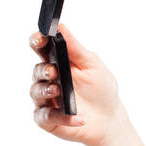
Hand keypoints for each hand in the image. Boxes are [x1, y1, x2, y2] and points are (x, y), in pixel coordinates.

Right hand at [29, 22, 128, 145]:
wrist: (109, 119)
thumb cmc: (101, 89)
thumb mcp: (92, 65)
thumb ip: (75, 48)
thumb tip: (61, 26)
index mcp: (57, 62)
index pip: (41, 48)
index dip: (37, 41)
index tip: (40, 39)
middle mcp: (48, 80)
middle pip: (36, 70)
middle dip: (43, 70)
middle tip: (53, 72)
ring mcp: (46, 100)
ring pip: (36, 92)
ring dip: (46, 91)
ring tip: (58, 91)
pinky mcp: (48, 120)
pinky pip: (46, 117)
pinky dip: (61, 117)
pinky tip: (79, 118)